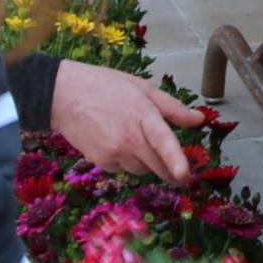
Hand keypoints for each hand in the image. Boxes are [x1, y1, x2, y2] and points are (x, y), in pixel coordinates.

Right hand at [47, 60, 204, 180]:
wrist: (64, 95)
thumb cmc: (106, 86)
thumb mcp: (143, 88)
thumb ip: (172, 107)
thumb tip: (199, 119)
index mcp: (142, 114)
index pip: (163, 141)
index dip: (175, 160)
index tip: (184, 175)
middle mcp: (128, 137)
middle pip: (156, 166)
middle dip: (171, 172)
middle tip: (180, 173)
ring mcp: (112, 152)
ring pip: (142, 169)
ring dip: (147, 163)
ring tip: (137, 140)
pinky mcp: (99, 161)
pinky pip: (123, 169)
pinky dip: (127, 162)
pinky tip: (118, 144)